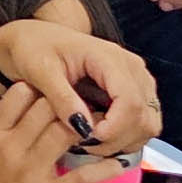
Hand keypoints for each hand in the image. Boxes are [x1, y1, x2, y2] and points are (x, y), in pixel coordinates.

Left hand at [0, 18, 162, 157]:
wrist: (35, 37)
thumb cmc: (34, 47)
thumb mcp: (39, 70)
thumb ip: (61, 98)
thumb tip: (82, 126)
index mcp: (110, 58)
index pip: (130, 101)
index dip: (114, 128)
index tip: (89, 138)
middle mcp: (131, 68)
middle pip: (143, 117)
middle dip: (116, 139)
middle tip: (83, 144)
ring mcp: (136, 81)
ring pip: (147, 125)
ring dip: (121, 141)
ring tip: (87, 141)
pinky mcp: (134, 93)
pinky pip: (141, 125)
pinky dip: (123, 138)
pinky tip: (95, 136)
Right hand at [0, 87, 127, 182]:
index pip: (21, 94)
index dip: (40, 90)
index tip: (52, 96)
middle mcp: (11, 148)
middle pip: (49, 108)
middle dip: (67, 104)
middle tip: (82, 107)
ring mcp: (33, 172)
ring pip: (67, 133)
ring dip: (88, 128)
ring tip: (100, 128)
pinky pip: (85, 175)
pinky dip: (105, 167)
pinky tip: (119, 162)